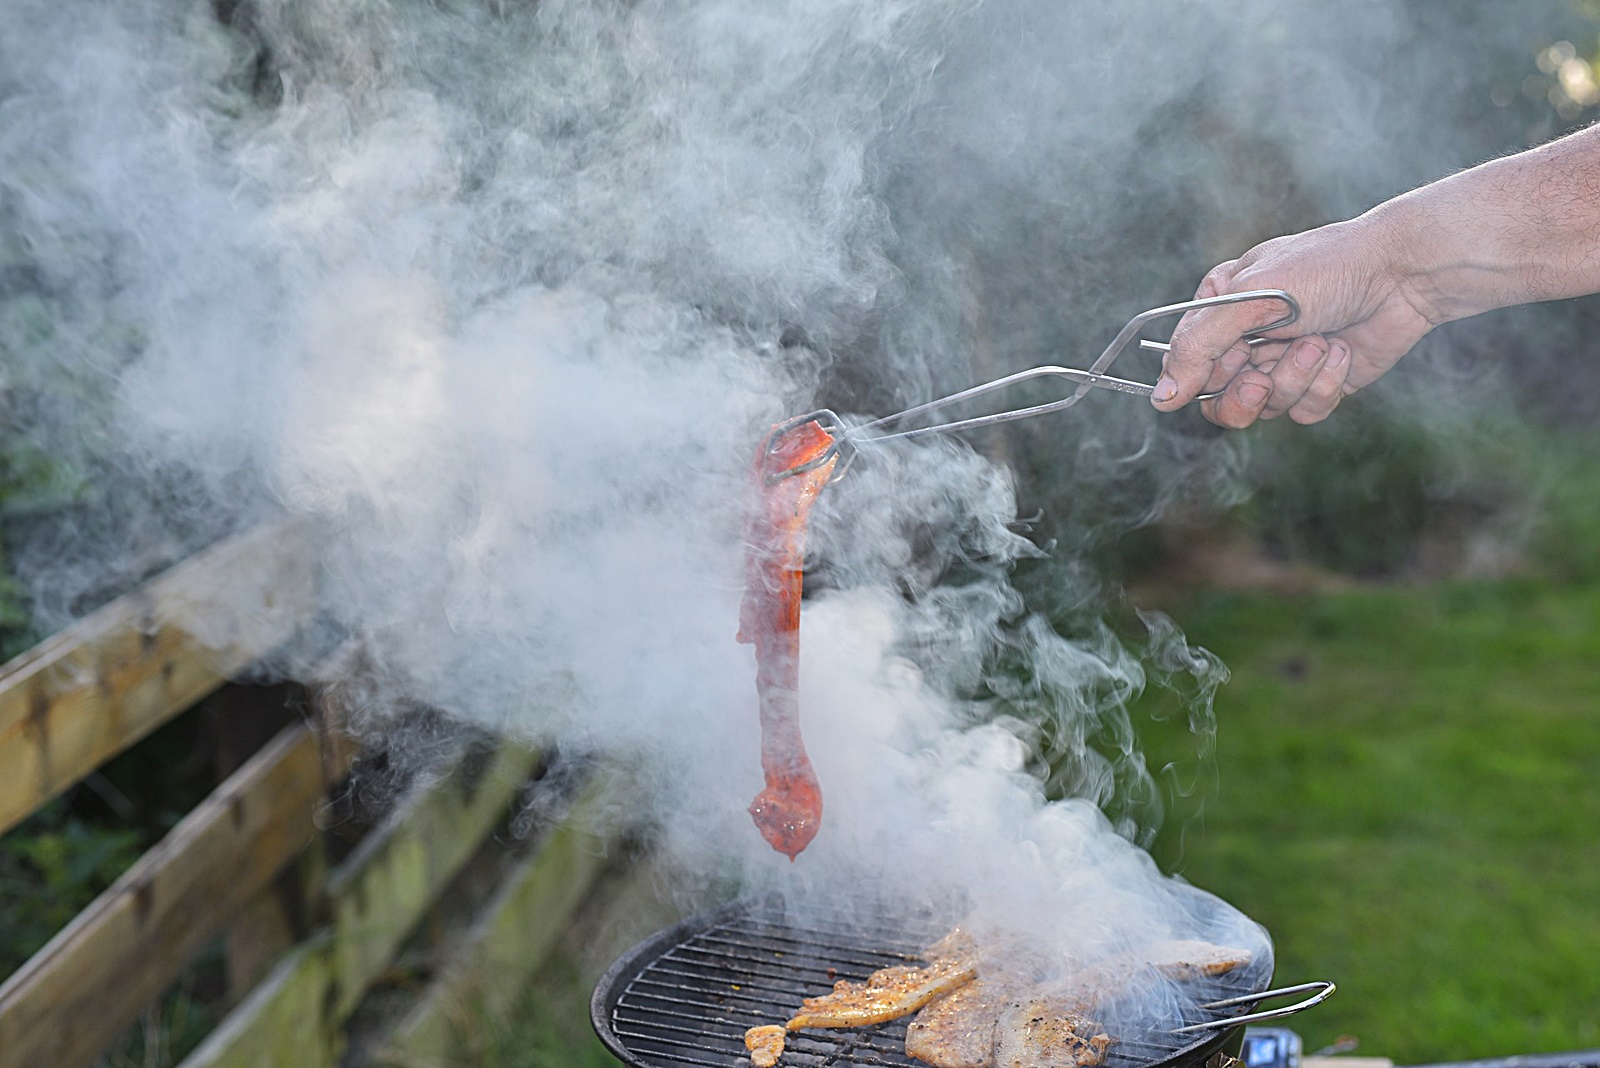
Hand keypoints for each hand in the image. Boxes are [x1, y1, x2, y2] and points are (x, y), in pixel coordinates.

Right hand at [1150, 216, 1436, 427]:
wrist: (1404, 273)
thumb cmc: (1326, 268)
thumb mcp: (1250, 299)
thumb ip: (1197, 348)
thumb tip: (1161, 399)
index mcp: (1218, 306)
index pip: (1184, 364)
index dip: (1203, 376)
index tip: (1233, 365)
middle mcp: (1245, 337)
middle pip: (1218, 399)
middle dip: (1248, 390)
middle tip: (1264, 377)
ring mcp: (1282, 362)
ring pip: (1264, 408)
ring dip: (1294, 379)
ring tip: (1321, 342)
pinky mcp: (1318, 383)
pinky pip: (1303, 411)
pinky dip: (1323, 386)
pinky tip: (1342, 350)